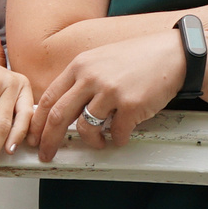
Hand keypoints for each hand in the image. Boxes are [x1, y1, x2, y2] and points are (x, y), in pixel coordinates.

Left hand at [21, 29, 184, 163]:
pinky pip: (116, 133)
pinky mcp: (131, 105)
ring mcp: (111, 91)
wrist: (173, 54)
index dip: (38, 122)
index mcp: (80, 66)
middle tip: (47, 154)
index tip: (35, 137)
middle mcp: (91, 77)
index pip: (49, 98)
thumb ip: (80, 80)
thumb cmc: (138, 59)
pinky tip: (122, 134)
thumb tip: (61, 108)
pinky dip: (117, 139)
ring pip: (86, 128)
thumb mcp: (101, 60)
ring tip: (99, 142)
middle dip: (49, 140)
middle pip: (59, 116)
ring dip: (91, 142)